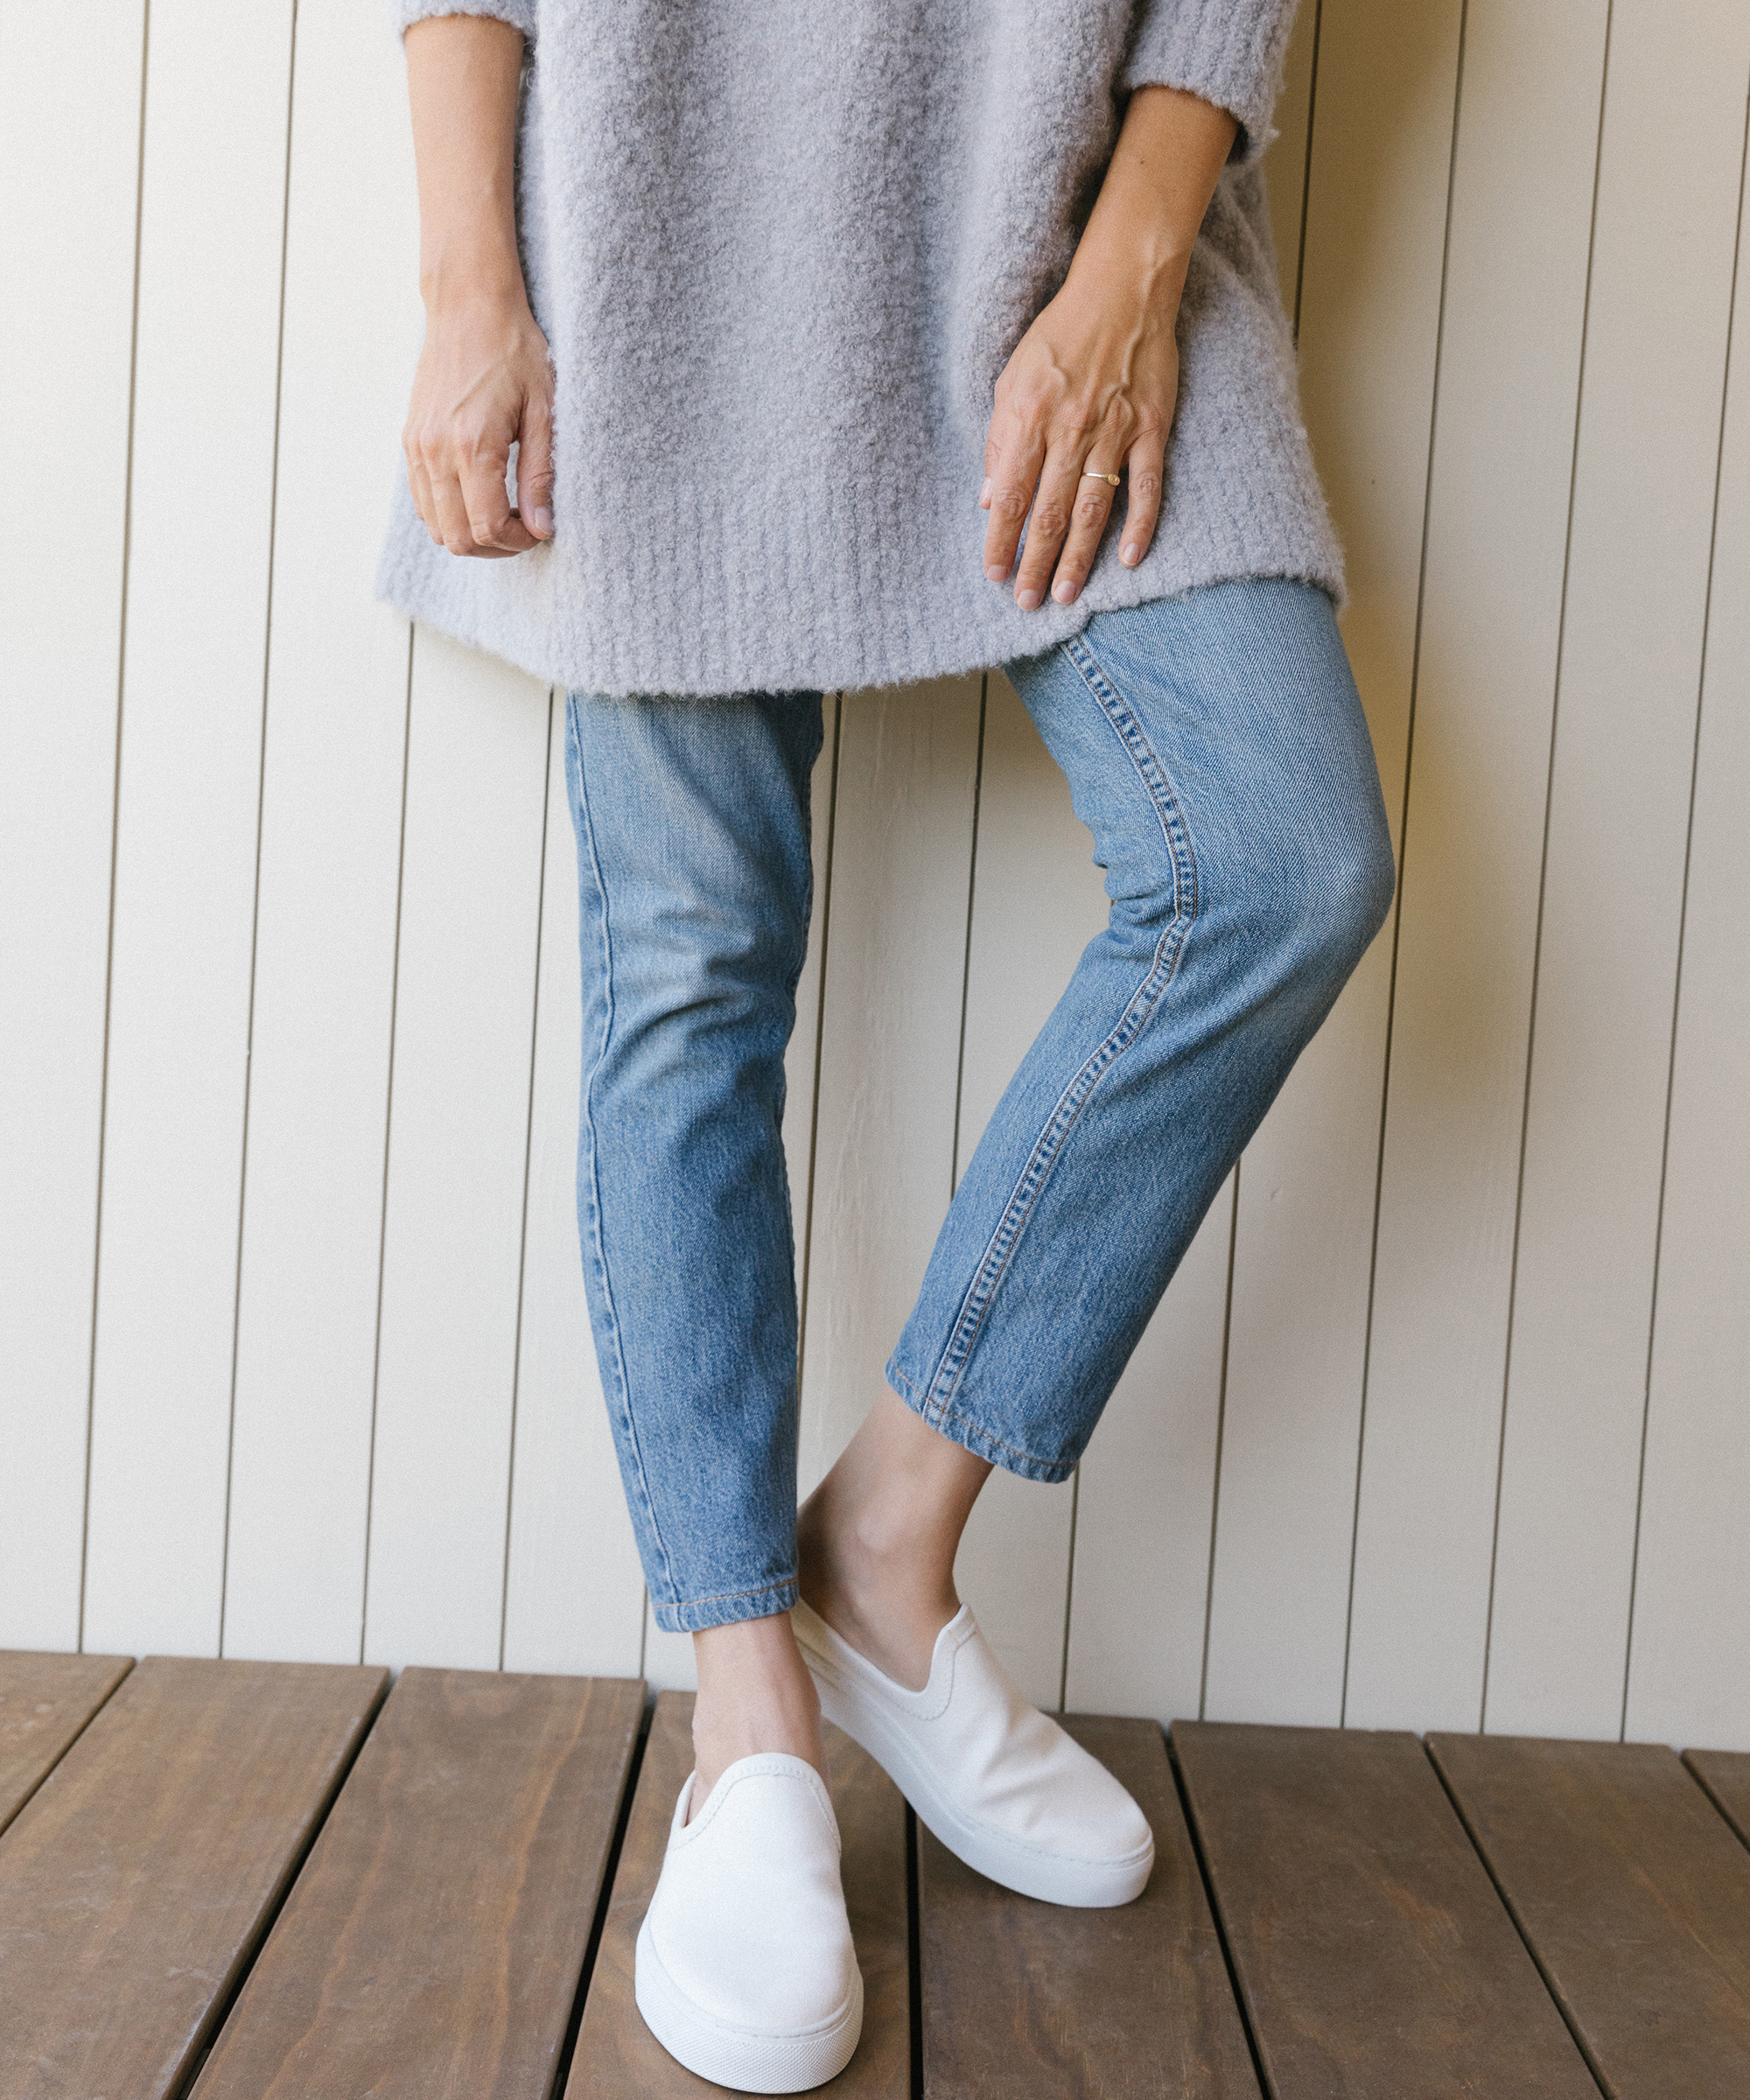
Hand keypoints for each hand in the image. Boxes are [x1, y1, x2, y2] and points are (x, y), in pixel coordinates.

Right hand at [403, 294, 554, 557]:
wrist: (469, 306)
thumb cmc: (515, 351)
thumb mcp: (543, 411)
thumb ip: (540, 475)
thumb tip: (542, 528)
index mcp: (473, 444)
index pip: (487, 528)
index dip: (517, 541)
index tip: (538, 528)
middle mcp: (436, 451)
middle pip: (457, 538)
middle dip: (494, 546)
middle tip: (523, 526)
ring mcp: (417, 447)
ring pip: (435, 527)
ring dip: (470, 534)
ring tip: (503, 511)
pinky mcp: (409, 440)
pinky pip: (422, 501)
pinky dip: (449, 513)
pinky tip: (479, 495)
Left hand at [980, 255, 1179, 609]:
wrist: (1120, 292)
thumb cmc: (1059, 337)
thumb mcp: (1011, 380)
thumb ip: (1000, 440)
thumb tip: (989, 498)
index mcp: (1030, 418)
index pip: (1011, 495)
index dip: (1001, 540)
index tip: (995, 575)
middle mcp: (1070, 430)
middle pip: (1050, 512)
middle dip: (1037, 563)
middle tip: (1028, 603)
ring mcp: (1114, 431)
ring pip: (1093, 509)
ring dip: (1079, 558)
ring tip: (1067, 595)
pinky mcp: (1152, 428)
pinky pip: (1147, 486)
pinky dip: (1141, 525)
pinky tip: (1131, 559)